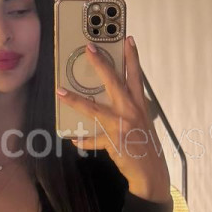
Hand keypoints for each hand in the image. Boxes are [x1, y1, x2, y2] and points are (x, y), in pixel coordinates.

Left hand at [56, 35, 170, 201]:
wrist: (151, 172)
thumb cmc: (146, 147)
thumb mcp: (143, 123)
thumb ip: (130, 111)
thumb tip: (113, 103)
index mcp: (140, 105)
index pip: (137, 76)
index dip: (133, 57)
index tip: (128, 39)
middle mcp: (133, 111)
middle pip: (115, 82)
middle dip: (101, 64)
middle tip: (89, 48)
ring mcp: (123, 125)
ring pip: (95, 108)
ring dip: (75, 100)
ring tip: (60, 91)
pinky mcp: (114, 140)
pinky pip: (93, 140)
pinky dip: (83, 141)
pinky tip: (74, 139)